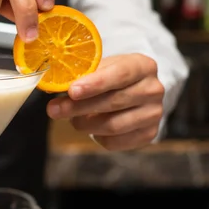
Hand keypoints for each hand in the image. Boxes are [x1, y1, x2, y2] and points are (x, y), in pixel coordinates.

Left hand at [47, 54, 164, 150]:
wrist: (135, 90)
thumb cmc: (112, 76)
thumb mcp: (101, 67)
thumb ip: (83, 75)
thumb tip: (57, 86)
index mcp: (142, 66)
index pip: (120, 74)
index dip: (95, 84)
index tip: (72, 91)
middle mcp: (152, 90)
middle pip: (113, 102)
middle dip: (79, 107)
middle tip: (54, 109)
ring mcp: (153, 114)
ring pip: (113, 125)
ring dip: (85, 124)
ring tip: (71, 118)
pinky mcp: (148, 134)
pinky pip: (115, 141)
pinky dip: (97, 136)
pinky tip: (90, 126)